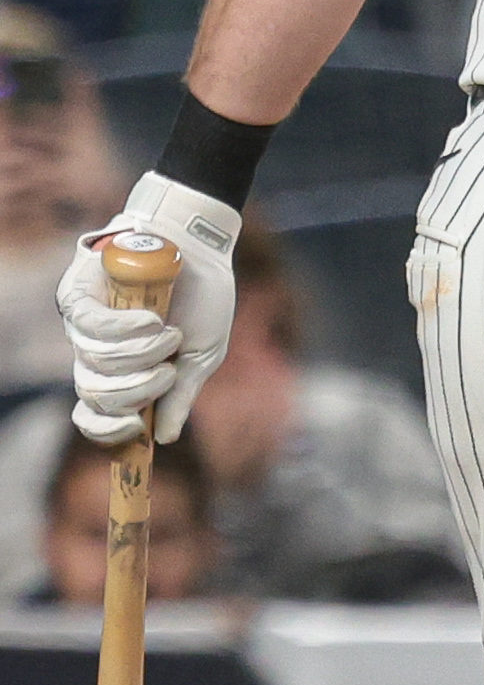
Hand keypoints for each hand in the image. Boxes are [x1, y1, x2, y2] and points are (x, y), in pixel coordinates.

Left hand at [60, 172, 243, 446]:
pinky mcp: (79, 297)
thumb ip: (181, 396)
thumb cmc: (203, 297)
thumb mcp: (202, 355)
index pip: (95, 414)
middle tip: (167, 371)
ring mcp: (83, 326)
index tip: (136, 431)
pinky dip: (126, 330)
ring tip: (167, 332)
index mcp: (123, 372)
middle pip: (95, 395)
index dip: (107, 431)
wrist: (200, 246)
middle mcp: (96, 353)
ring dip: (141, 355)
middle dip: (137, 391)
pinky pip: (92, 330)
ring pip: (96, 364)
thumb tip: (164, 439)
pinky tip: (152, 320)